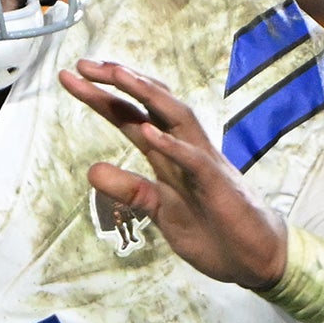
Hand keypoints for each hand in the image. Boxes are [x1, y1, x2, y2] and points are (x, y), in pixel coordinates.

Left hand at [60, 59, 287, 289]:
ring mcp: (204, 164)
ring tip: (116, 76)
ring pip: (176, 118)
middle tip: (83, 65)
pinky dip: (171, 146)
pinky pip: (194, 161)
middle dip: (119, 81)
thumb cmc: (212, 231)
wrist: (254, 257)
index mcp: (168, 154)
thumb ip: (130, 190)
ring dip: (146, 94)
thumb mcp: (160, 212)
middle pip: (151, 104)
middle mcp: (185, 149)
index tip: (69, 77)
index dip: (101, 96)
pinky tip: (148, 132)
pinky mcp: (218, 186)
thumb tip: (91, 171)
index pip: (131, 116)